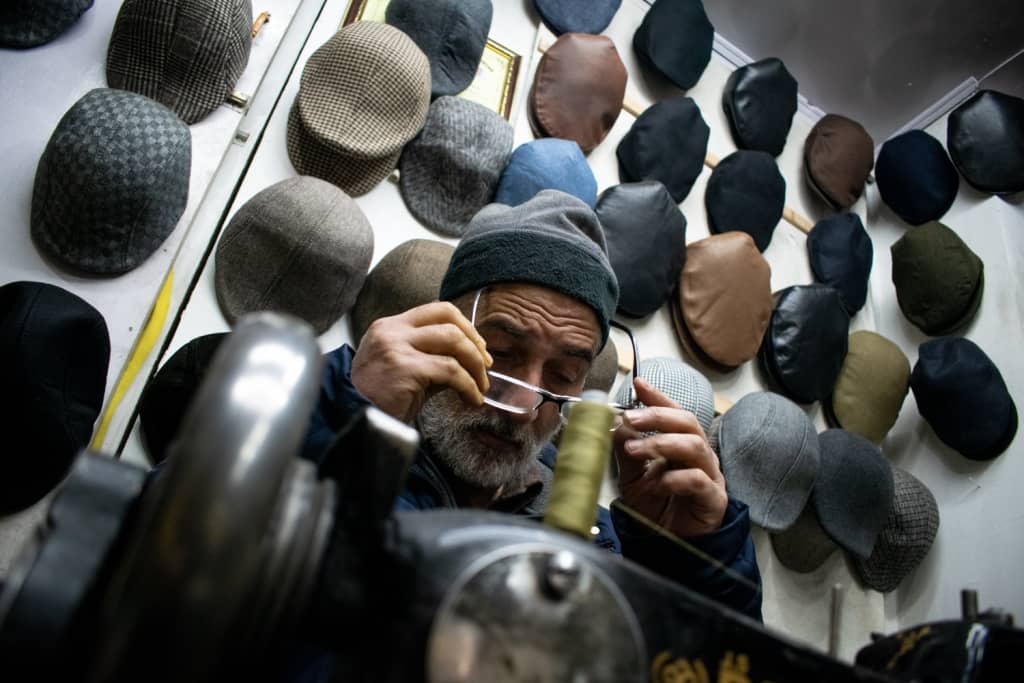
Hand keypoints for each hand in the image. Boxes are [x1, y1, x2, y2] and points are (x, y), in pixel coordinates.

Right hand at [351, 302, 492, 422]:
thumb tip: (470, 360)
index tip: (478, 348)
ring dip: (475, 365)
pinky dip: (469, 386)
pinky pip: (450, 371)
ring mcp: (397, 347)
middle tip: (485, 366)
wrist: (356, 422)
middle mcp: (392, 331)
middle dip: (475, 343)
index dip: (464, 326)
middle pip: (448, 319)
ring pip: (453, 341)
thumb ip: (432, 358)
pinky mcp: (405, 368)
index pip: (436, 310)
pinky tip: (472, 399)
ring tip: (480, 387)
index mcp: (390, 327)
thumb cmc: (379, 401)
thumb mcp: (405, 369)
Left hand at [614, 377, 726, 537]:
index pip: (673, 412)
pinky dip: (675, 478)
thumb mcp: (631, 477)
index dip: (658, 396)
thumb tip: (614, 423)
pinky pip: (698, 480)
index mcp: (680, 445)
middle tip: (631, 418)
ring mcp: (709, 475)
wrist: (670, 546)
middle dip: (658, 415)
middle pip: (688, 422)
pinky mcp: (713, 499)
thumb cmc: (656, 508)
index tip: (638, 383)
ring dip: (662, 443)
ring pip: (694, 446)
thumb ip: (625, 451)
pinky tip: (658, 484)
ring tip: (635, 450)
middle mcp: (698, 455)